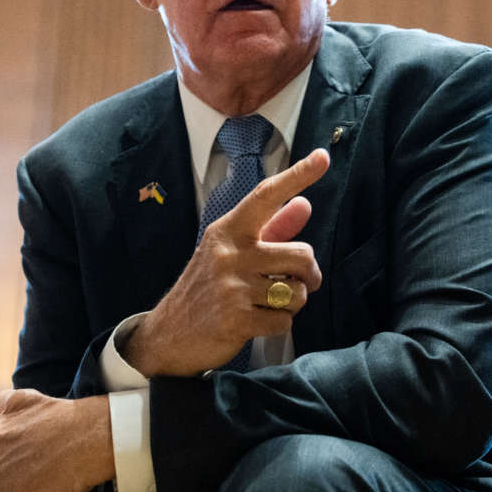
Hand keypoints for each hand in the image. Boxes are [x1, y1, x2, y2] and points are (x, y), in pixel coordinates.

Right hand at [124, 148, 329, 376]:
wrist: (168, 334)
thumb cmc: (207, 287)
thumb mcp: (233, 252)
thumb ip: (272, 229)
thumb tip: (304, 204)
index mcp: (228, 230)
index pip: (266, 196)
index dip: (298, 176)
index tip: (323, 157)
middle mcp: (229, 253)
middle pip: (302, 255)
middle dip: (308, 275)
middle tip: (297, 283)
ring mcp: (231, 287)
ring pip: (298, 293)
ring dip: (291, 304)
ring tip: (266, 303)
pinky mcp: (236, 320)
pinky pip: (285, 321)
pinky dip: (278, 325)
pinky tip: (256, 322)